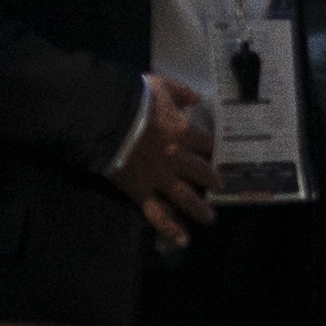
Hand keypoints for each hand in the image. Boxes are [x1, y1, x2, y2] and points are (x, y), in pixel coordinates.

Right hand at [114, 72, 217, 246]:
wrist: (105, 117)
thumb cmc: (132, 98)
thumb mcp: (160, 85)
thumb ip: (181, 92)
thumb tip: (197, 98)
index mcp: (182, 132)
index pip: (206, 143)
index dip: (214, 149)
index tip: (219, 154)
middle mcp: (176, 157)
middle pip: (202, 172)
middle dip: (212, 180)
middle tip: (219, 186)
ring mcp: (159, 177)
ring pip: (186, 197)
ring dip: (200, 209)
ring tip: (210, 218)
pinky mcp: (140, 191)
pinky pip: (157, 213)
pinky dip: (170, 229)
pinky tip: (183, 240)